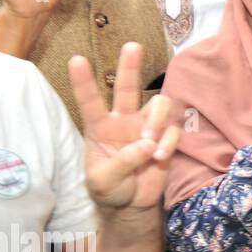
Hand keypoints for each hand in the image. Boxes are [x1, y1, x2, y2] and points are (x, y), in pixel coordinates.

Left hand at [69, 42, 179, 210]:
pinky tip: (159, 157)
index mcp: (99, 128)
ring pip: (159, 104)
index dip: (83, 82)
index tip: (77, 60)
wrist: (132, 205)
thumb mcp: (102, 181)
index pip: (90, 101)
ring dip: (158, 119)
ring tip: (151, 141)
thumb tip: (146, 143)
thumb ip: (121, 162)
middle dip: (130, 66)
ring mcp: (147, 127)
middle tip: (132, 46)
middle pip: (127, 87)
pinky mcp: (166, 138)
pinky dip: (169, 142)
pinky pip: (174, 129)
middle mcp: (124, 121)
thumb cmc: (109, 190)